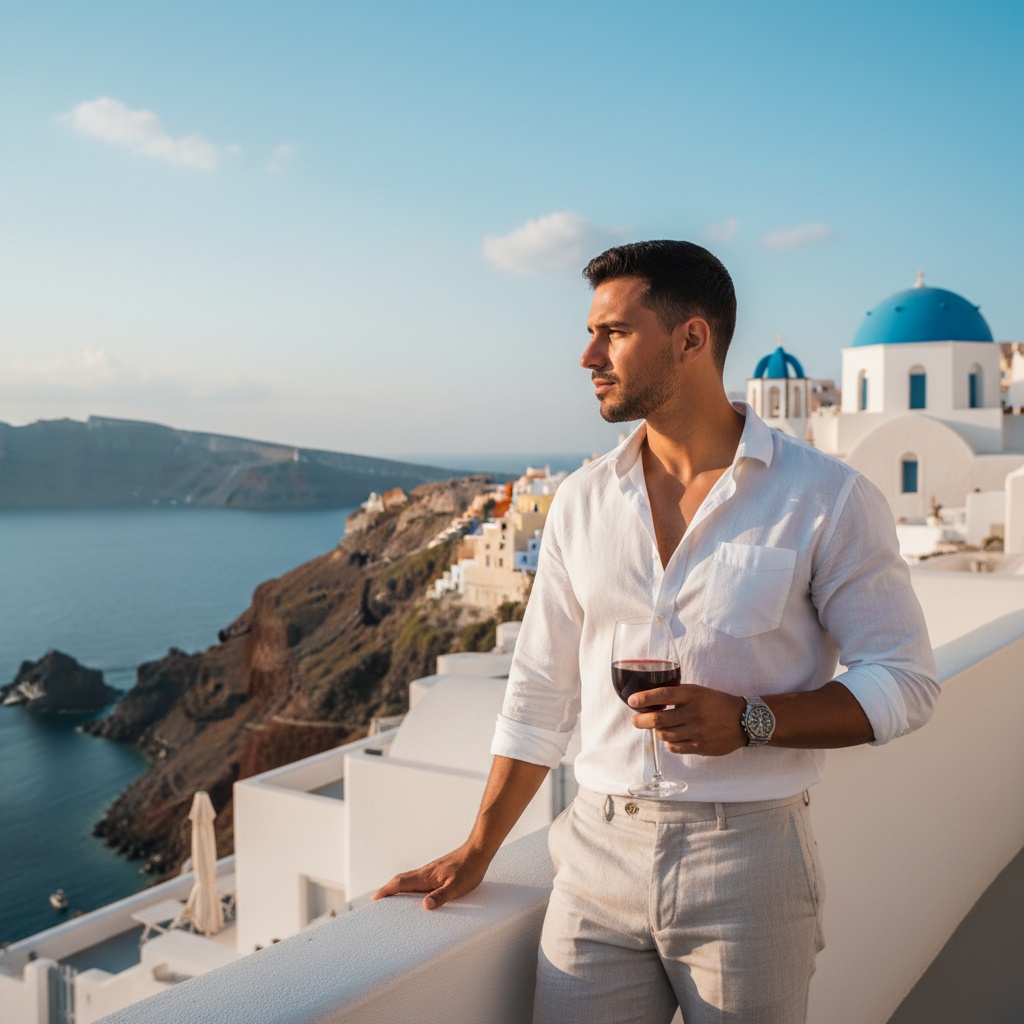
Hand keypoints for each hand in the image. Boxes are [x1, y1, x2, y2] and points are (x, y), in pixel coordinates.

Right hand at [371, 843, 489, 909]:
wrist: (478, 851)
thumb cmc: (469, 869)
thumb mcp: (457, 887)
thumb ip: (441, 896)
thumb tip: (425, 906)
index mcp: (426, 876)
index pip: (401, 883)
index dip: (387, 890)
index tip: (375, 898)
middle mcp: (425, 872)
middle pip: (401, 880)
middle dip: (388, 889)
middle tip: (378, 899)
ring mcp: (431, 871)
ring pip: (409, 879)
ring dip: (398, 887)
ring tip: (392, 898)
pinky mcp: (437, 871)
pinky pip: (418, 879)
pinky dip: (409, 886)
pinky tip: (415, 892)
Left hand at [628, 684, 745, 756]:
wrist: (745, 720)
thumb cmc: (717, 703)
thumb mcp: (699, 692)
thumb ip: (678, 695)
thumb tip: (651, 700)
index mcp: (693, 695)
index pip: (664, 695)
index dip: (645, 698)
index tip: (632, 701)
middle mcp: (694, 713)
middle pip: (659, 719)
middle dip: (641, 720)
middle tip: (636, 720)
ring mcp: (697, 731)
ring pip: (664, 734)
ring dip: (658, 731)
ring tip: (659, 726)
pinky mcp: (700, 747)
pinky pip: (675, 747)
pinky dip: (669, 742)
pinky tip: (672, 737)